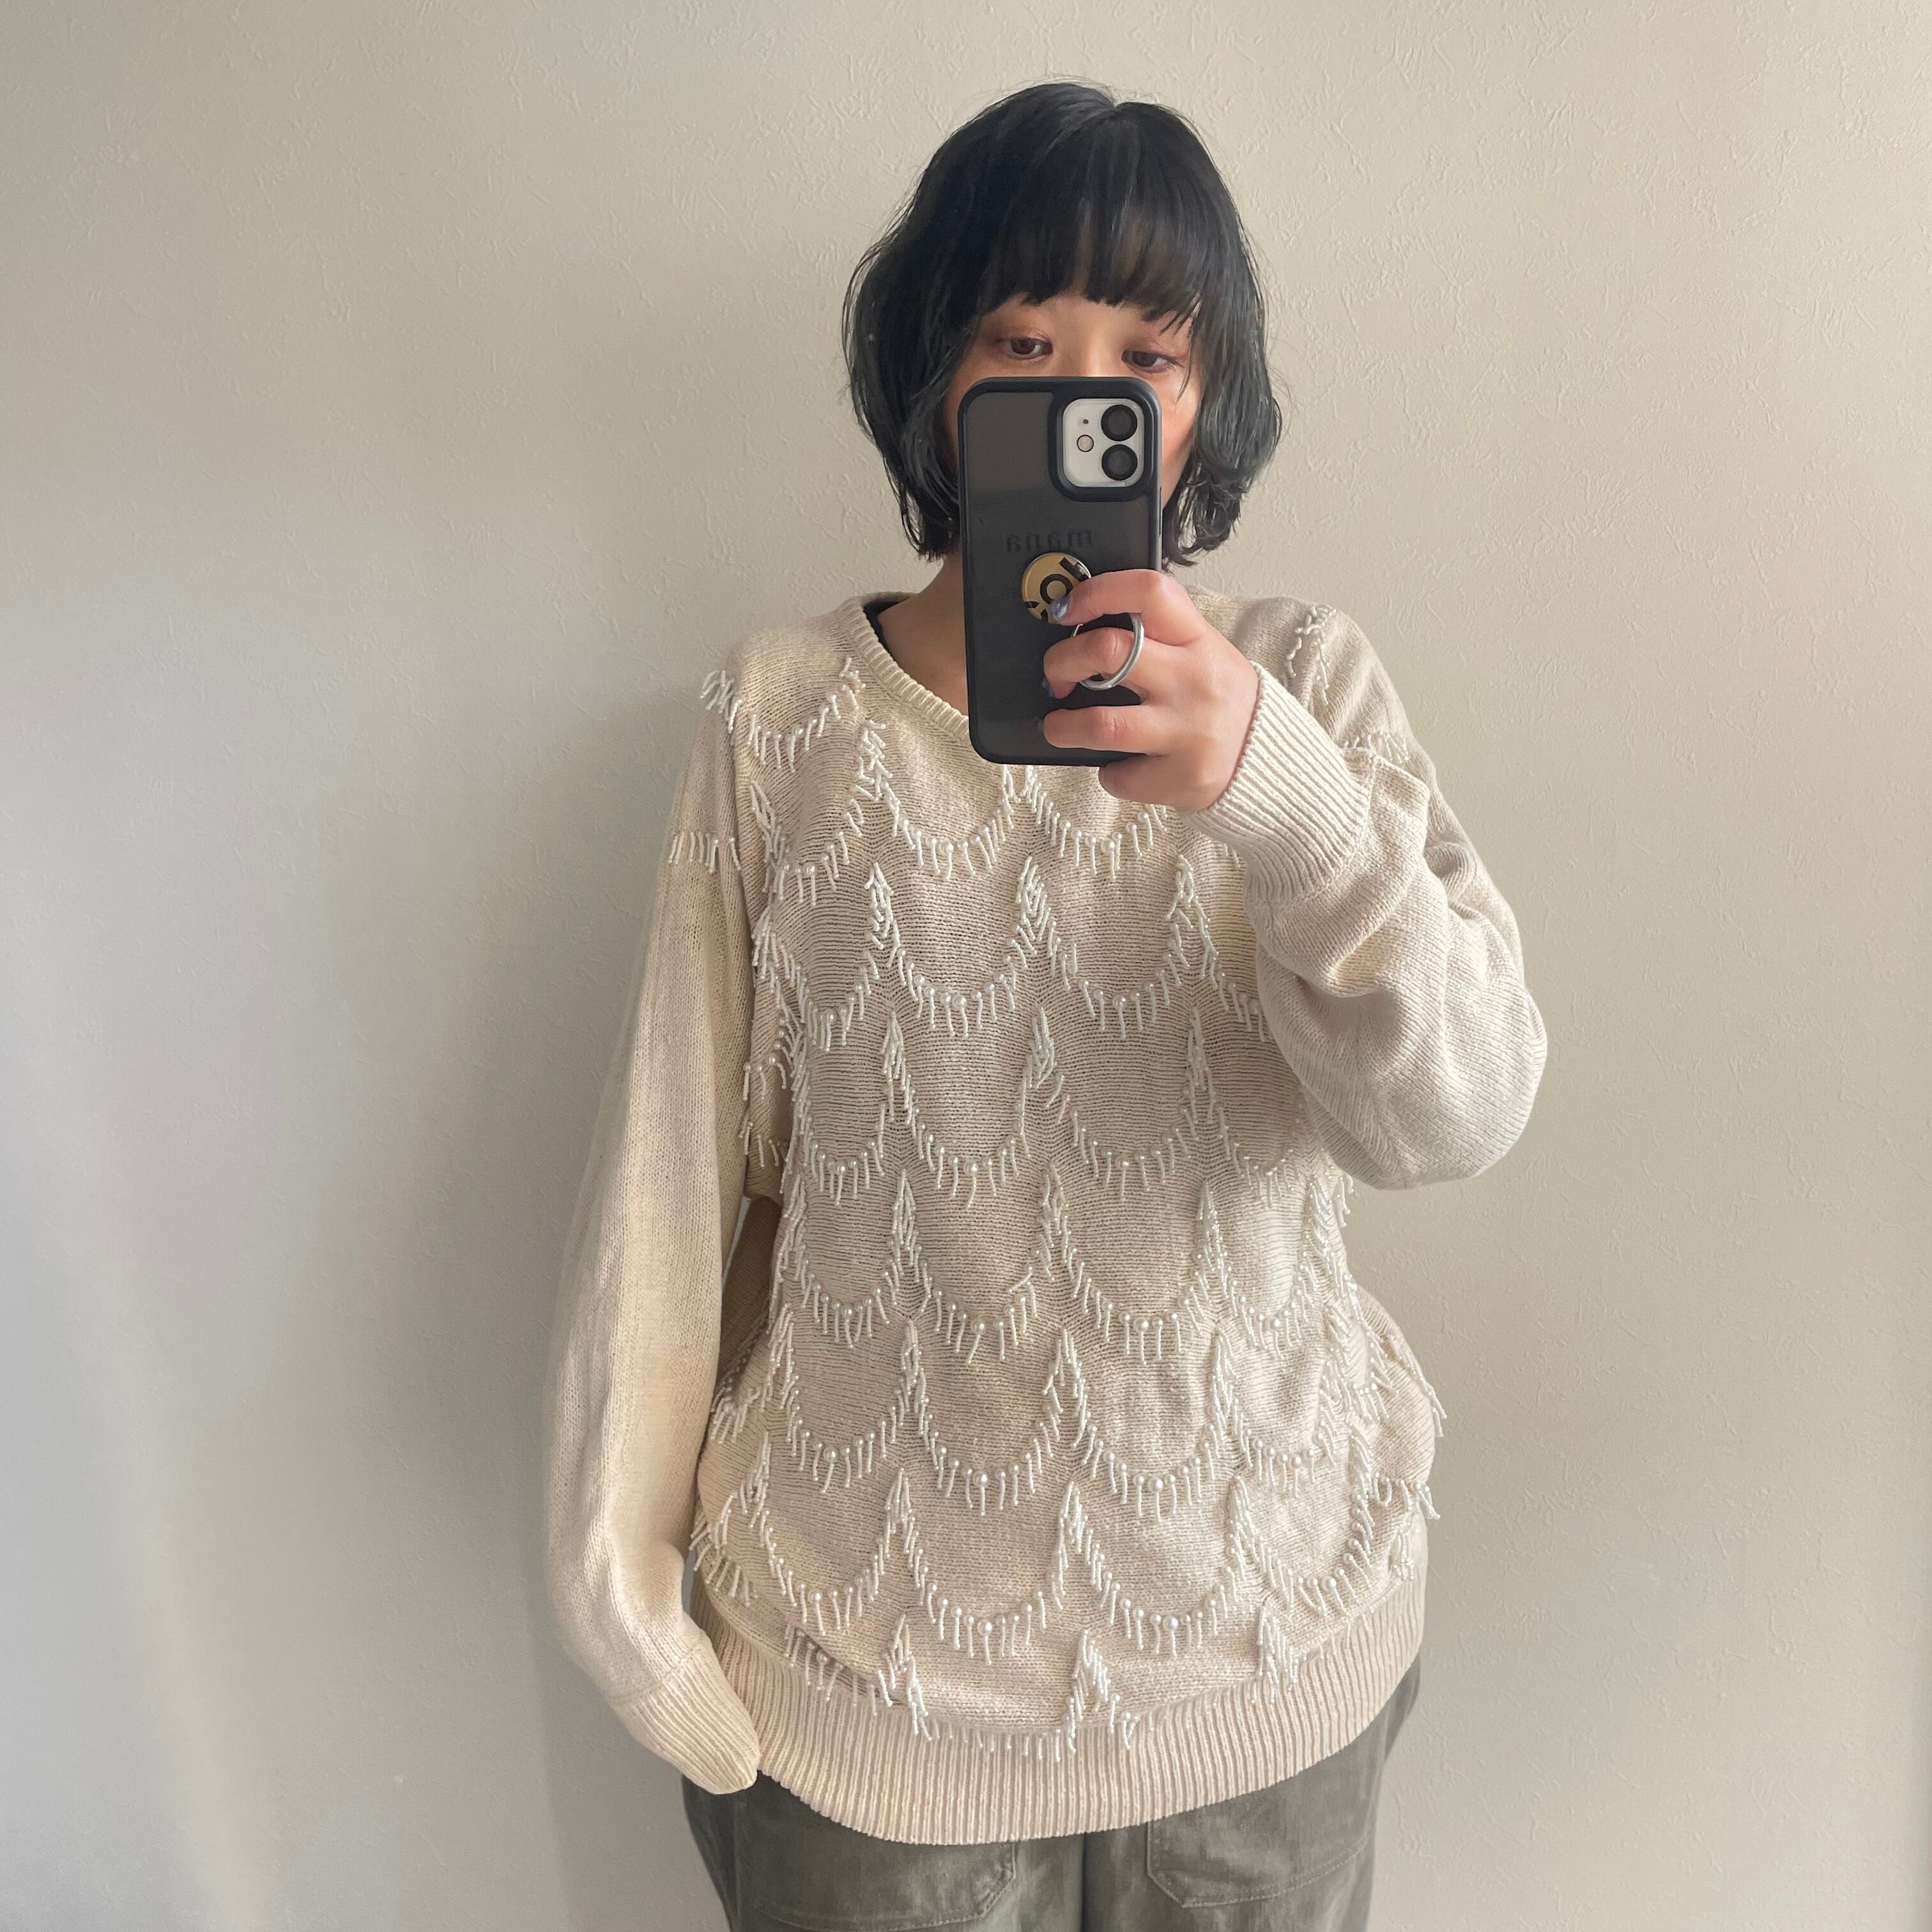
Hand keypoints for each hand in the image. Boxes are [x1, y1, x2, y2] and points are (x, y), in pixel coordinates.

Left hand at [1039, 570, 1262, 808]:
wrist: (1269, 761)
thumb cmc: (1222, 700)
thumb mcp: (1205, 652)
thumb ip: (1158, 637)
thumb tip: (1086, 626)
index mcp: (1198, 640)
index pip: (1149, 593)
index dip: (1097, 593)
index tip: (1066, 609)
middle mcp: (1194, 680)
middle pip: (1108, 651)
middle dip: (1062, 662)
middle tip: (1056, 676)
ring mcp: (1188, 731)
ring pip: (1102, 724)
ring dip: (1063, 726)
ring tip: (1058, 726)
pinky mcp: (1182, 776)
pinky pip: (1120, 775)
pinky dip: (1109, 773)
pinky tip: (1119, 766)